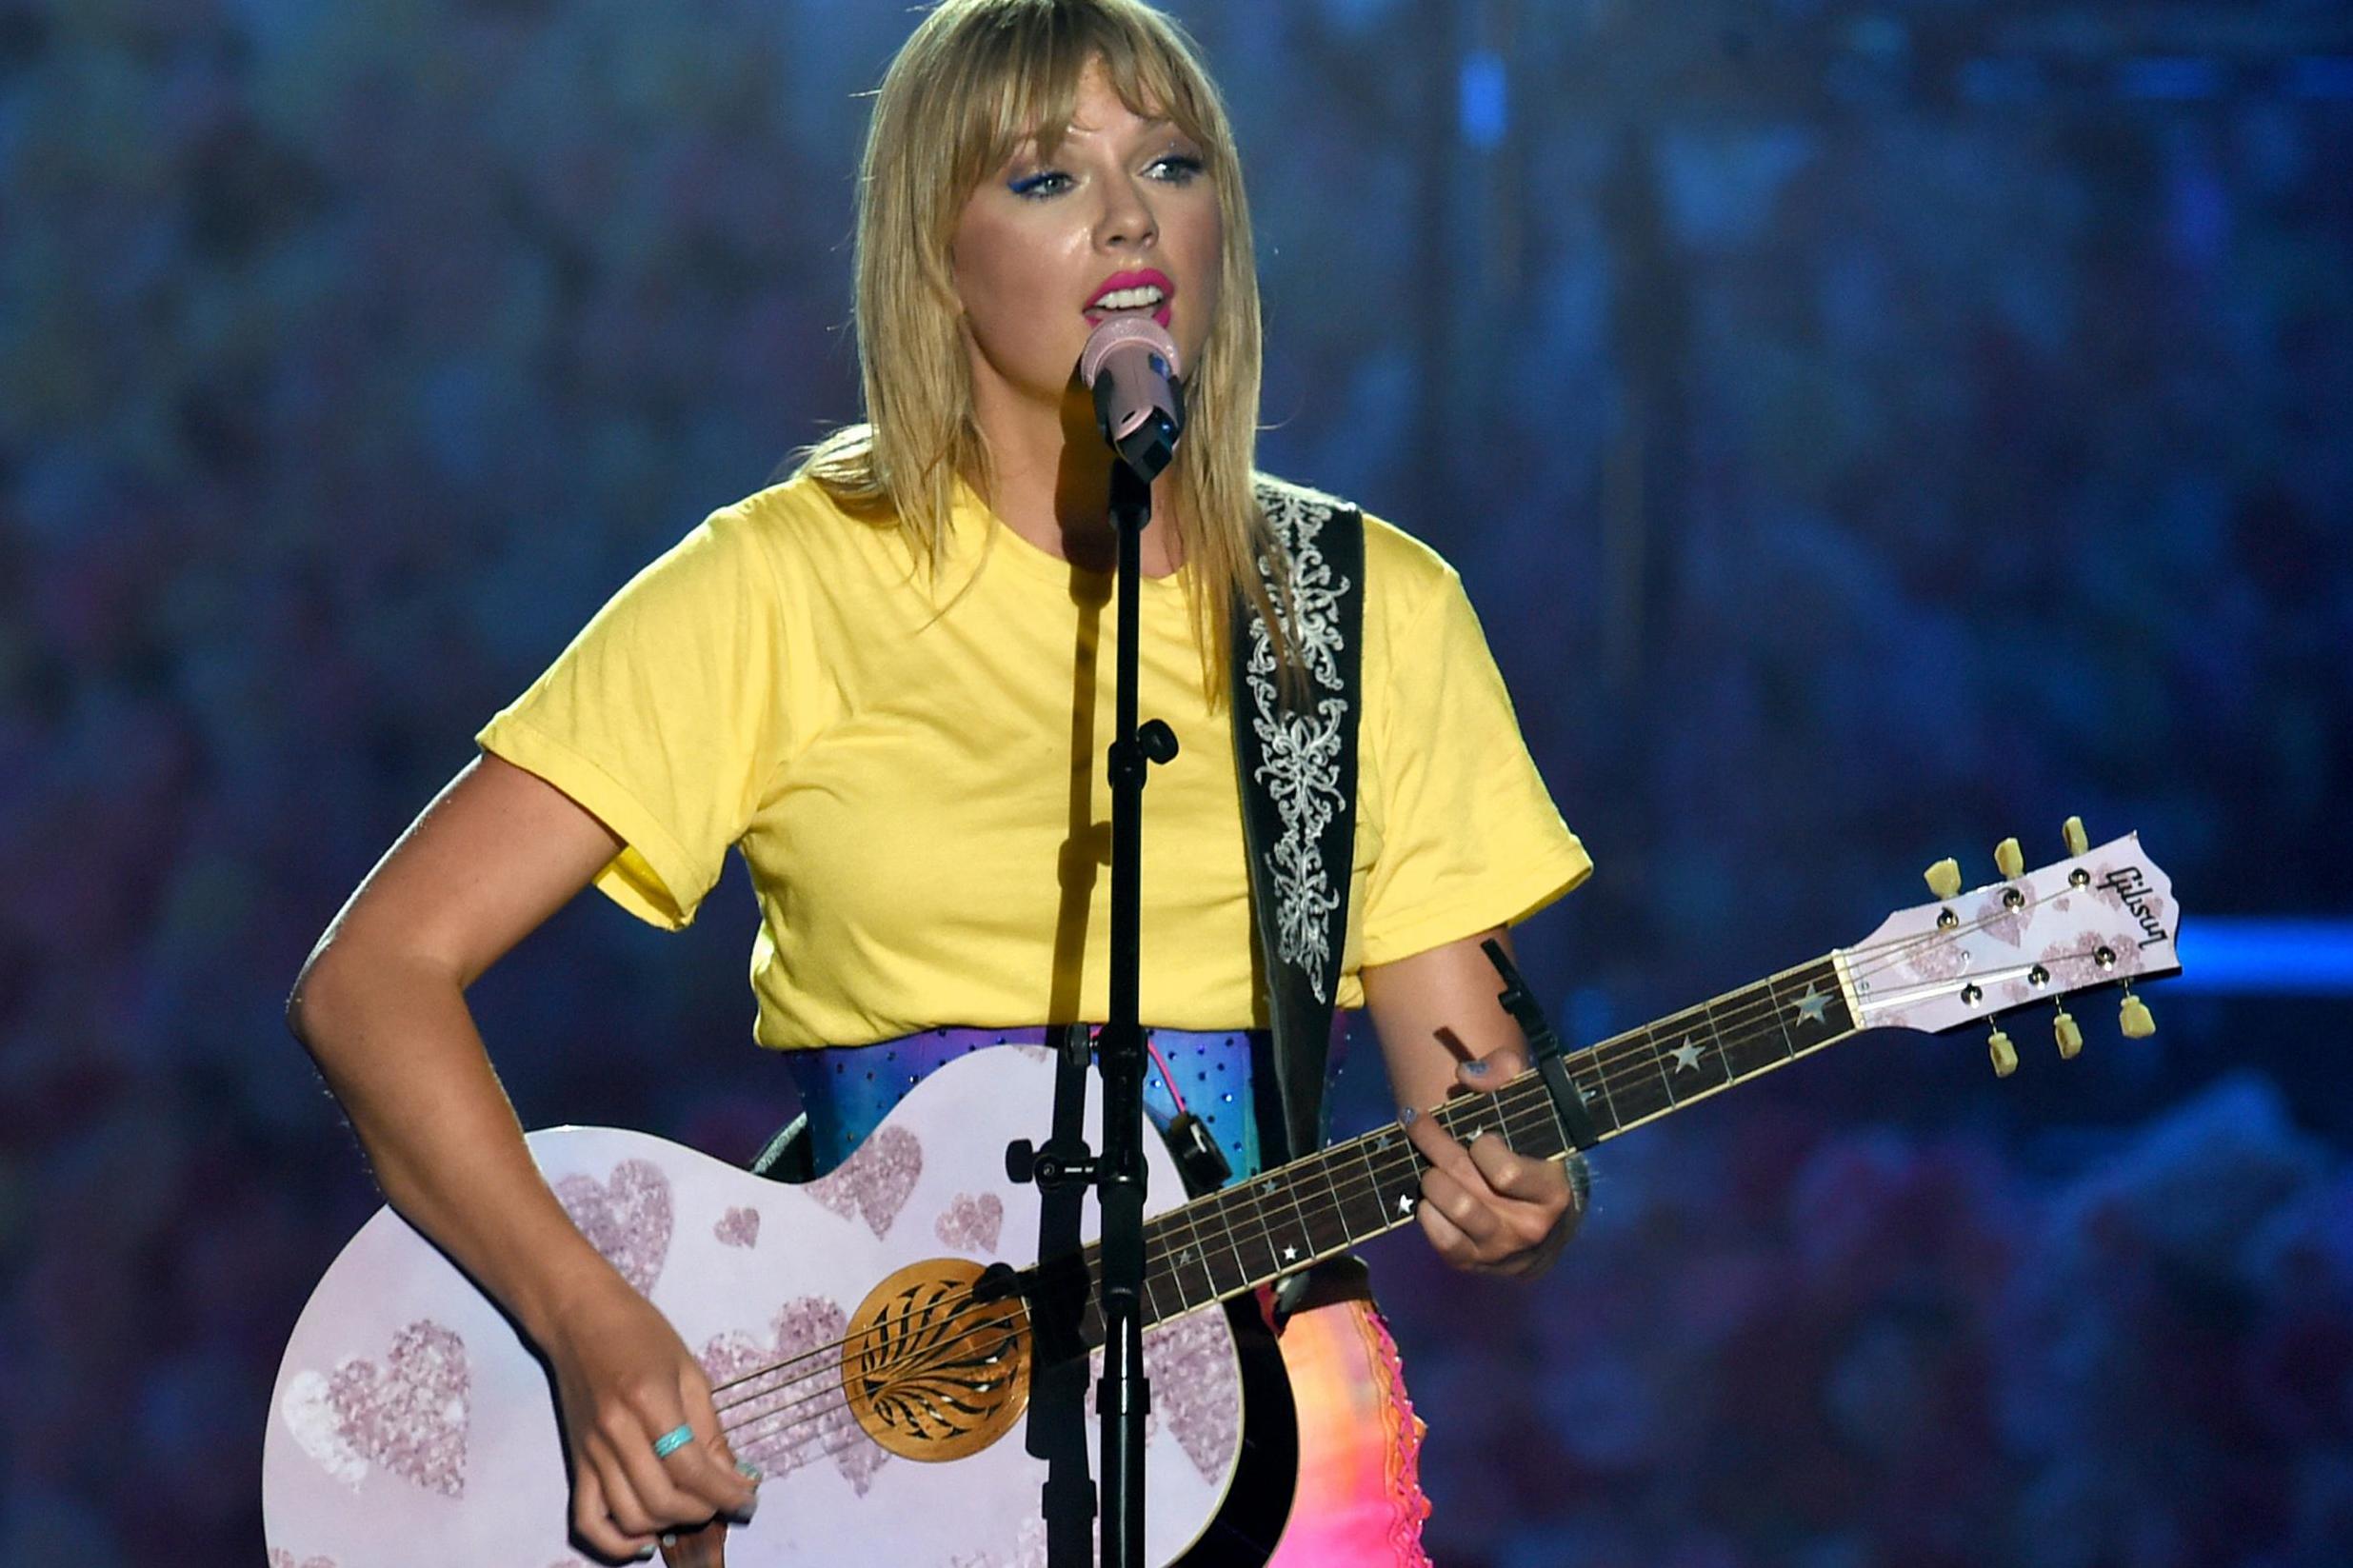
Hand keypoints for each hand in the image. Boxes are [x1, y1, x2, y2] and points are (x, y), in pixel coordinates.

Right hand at [539, 1267, 759, 1561]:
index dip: (726, 1492)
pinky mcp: (575, 1463)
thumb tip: (735, 1477)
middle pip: (662, 1500)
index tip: (749, 1498)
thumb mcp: (690, 1370)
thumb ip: (710, 1429)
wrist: (579, 1317)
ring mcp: (590, 1452)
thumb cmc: (641, 1333)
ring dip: (669, 1524)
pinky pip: (587, 1520)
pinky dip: (615, 1542)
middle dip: (703, 1510)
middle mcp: (616, 1432)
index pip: (692, 1469)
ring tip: (693, 1508)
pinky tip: (645, 1539)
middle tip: (725, 1499)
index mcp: (649, 1401)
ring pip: (631, 1516)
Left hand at [1400, 1045, 1585, 1276]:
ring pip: (1449, 1208)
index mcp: (1552, 1192)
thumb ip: (1505, 1075)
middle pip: (1464, 1184)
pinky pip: (1438, 1238)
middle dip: (1434, 1145)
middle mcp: (1529, 1227)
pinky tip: (1431, 1200)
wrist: (1543, 1226)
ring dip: (1431, 1180)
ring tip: (1432, 1167)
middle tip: (1418, 1123)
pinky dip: (1427, 1213)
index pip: (1504, 1172)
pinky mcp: (1472, 1263)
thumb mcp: (1531, 1112)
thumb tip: (1467, 1073)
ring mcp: (1500, 1250)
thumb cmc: (1532, 1158)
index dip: (1483, 1147)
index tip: (1481, 1137)